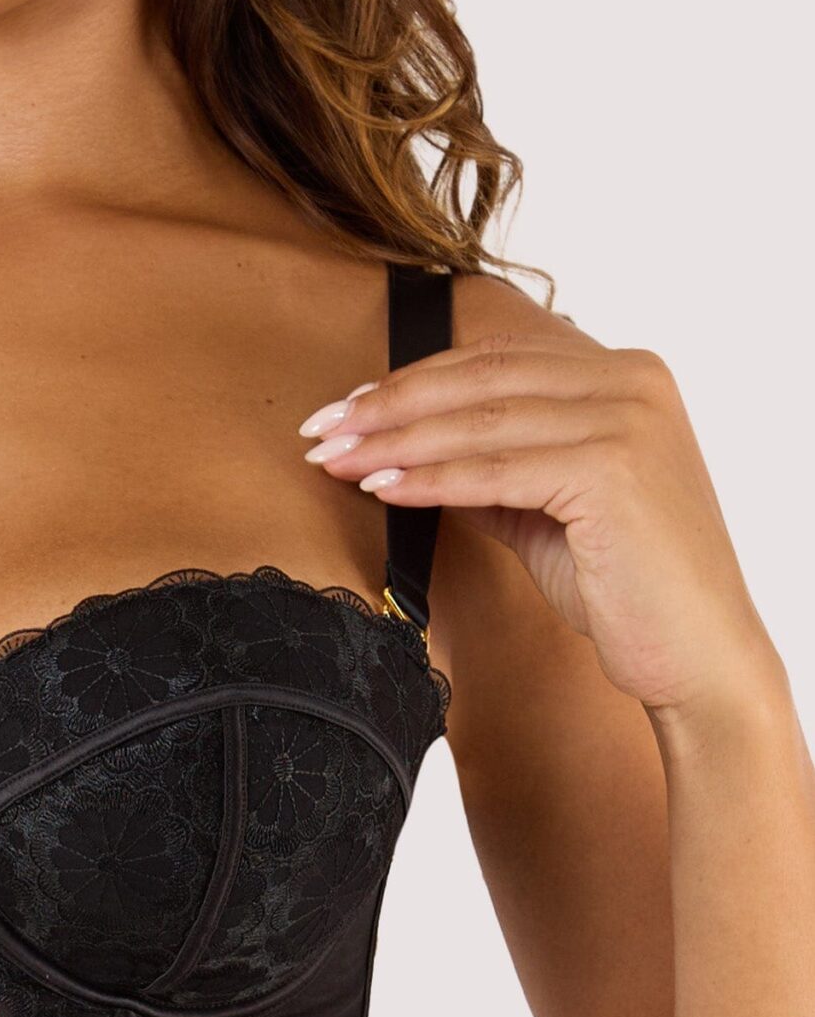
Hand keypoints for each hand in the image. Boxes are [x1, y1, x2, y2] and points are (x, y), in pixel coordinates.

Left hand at [296, 315, 774, 716]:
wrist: (696, 656)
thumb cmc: (624, 585)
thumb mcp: (546, 504)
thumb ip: (491, 462)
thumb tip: (399, 446)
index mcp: (626, 374)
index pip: (496, 360)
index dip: (411, 381)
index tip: (344, 409)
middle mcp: (634, 381)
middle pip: (480, 380)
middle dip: (388, 406)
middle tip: (320, 430)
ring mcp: (628, 420)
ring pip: (481, 422)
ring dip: (395, 442)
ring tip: (334, 460)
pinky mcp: (613, 469)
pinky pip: (495, 469)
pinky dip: (430, 478)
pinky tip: (380, 489)